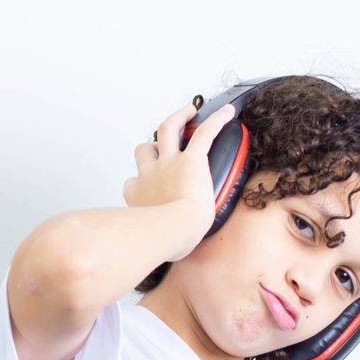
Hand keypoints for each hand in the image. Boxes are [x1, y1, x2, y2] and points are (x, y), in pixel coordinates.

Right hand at [123, 102, 236, 254]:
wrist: (173, 229)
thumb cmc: (162, 240)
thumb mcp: (146, 238)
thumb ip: (151, 235)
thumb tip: (164, 247)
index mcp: (137, 193)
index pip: (133, 183)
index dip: (139, 182)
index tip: (146, 186)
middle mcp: (149, 173)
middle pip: (144, 150)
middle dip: (152, 145)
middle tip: (163, 143)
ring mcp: (169, 163)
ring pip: (167, 129)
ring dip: (178, 118)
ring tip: (188, 112)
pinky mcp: (192, 159)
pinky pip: (204, 133)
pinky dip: (216, 120)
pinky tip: (227, 113)